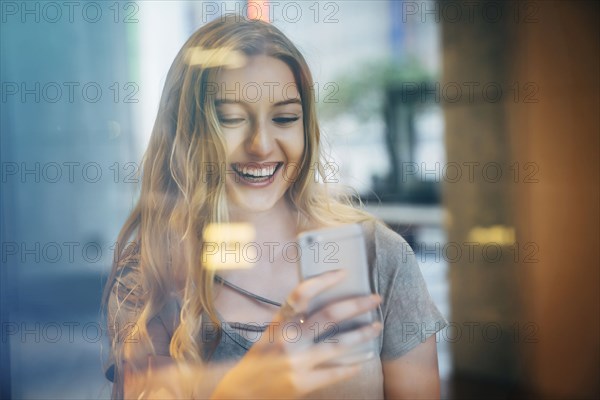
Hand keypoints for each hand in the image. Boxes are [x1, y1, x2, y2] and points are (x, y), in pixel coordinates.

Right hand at [210, 270, 381, 398]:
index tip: (343, 273)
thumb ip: (293, 323)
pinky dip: (352, 365)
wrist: (239, 395)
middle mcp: (287, 340)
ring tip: (376, 327)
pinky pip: (335, 372)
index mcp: (278, 324)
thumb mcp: (270, 336)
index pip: (301, 294)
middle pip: (329, 315)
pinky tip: (363, 359)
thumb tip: (328, 307)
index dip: (323, 281)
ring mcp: (296, 362)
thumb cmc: (258, 362)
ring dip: (362, 334)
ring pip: (339, 344)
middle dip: (356, 305)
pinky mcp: (302, 383)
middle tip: (374, 298)